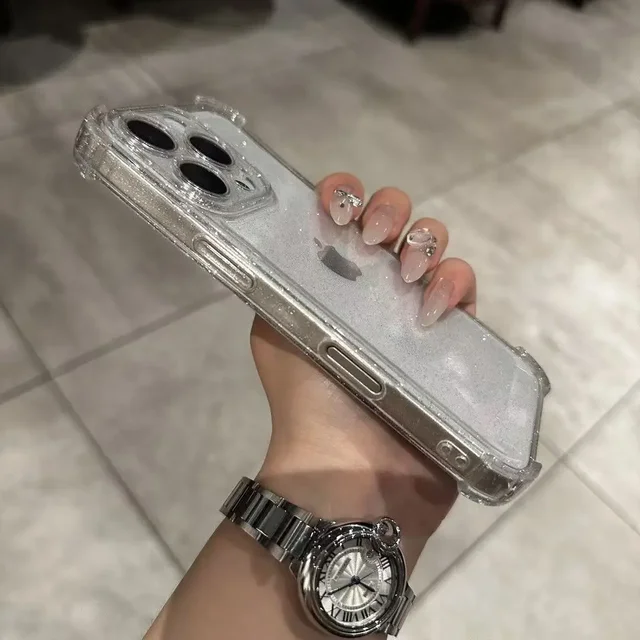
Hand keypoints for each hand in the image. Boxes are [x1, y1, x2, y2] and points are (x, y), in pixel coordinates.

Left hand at [252, 172, 476, 563]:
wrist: (347, 467)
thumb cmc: (306, 398)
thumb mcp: (274, 331)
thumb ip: (278, 283)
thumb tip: (281, 239)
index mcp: (332, 279)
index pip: (344, 214)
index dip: (345, 194)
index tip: (339, 207)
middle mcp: (375, 287)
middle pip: (397, 218)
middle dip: (390, 209)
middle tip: (375, 237)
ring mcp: (416, 309)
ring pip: (435, 244)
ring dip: (425, 242)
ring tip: (406, 277)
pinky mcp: (454, 336)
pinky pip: (465, 288)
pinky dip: (454, 284)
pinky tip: (432, 311)